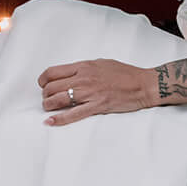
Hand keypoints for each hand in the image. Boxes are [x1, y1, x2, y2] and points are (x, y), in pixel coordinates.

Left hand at [39, 58, 157, 125]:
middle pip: (51, 87)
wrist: (143, 84)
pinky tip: (50, 122)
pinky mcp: (97, 106)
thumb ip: (84, 68)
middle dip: (45, 95)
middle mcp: (84, 78)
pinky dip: (59, 119)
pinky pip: (73, 114)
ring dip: (48, 105)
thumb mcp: (101, 63)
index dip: (43, 80)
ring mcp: (90, 93)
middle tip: (48, 99)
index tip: (43, 85)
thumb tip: (71, 74)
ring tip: (49, 108)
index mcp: (84, 66)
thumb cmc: (125, 73)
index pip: (53, 72)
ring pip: (58, 99)